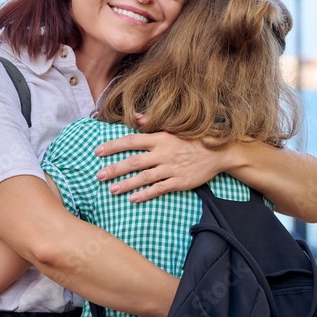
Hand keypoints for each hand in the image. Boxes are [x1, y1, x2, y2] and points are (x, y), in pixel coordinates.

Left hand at [95, 120, 227, 202]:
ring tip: (111, 190)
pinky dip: (145, 194)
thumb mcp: (173, 128)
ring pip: (143, 177)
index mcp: (160, 138)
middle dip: (114, 169)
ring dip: (126, 184)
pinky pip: (159, 189)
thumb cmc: (193, 139)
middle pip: (133, 161)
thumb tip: (136, 116)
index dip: (113, 146)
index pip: (131, 141)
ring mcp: (171, 168)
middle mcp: (163, 153)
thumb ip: (152, 124)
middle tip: (98, 175)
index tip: (98, 151)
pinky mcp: (179, 181)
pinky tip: (133, 199)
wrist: (219, 152)